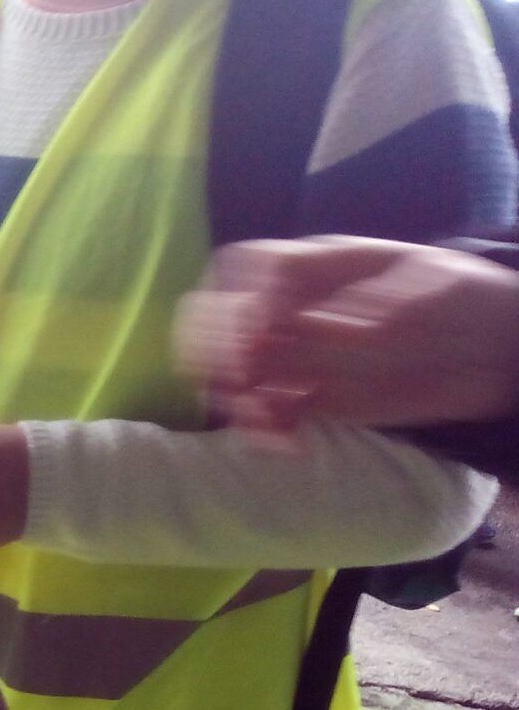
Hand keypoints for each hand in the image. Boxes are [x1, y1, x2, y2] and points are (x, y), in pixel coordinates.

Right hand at [177, 236, 518, 435]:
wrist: (497, 345)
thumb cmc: (468, 297)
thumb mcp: (437, 281)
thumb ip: (384, 298)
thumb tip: (331, 323)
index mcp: (321, 267)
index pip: (249, 267)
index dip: (240, 296)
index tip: (257, 331)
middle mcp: (297, 308)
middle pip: (222, 320)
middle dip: (218, 351)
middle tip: (243, 381)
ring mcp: (300, 355)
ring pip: (234, 372)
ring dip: (235, 397)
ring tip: (264, 420)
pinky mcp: (312, 398)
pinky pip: (266, 414)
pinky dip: (264, 431)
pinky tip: (288, 442)